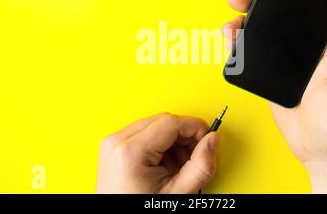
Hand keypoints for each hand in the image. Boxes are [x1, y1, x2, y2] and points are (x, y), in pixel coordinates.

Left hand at [97, 113, 219, 192]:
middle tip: (194, 157)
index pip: (171, 122)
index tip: (207, 138)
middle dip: (184, 136)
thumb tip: (213, 140)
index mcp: (130, 151)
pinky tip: (164, 163)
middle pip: (163, 121)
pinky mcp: (115, 146)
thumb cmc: (140, 211)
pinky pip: (144, 133)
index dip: (194, 127)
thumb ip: (201, 166)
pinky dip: (160, 144)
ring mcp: (114, 142)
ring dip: (173, 141)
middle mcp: (118, 141)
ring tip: (177, 166)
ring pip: (155, 125)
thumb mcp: (177, 193)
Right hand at [223, 0, 326, 192]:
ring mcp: (286, 62)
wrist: (321, 151)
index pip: (308, 10)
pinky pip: (253, 56)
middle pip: (279, 16)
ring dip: (244, 24)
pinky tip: (232, 42)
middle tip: (239, 2)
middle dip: (257, 4)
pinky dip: (239, 46)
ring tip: (231, 26)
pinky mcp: (270, 76)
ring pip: (262, 34)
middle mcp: (306, 49)